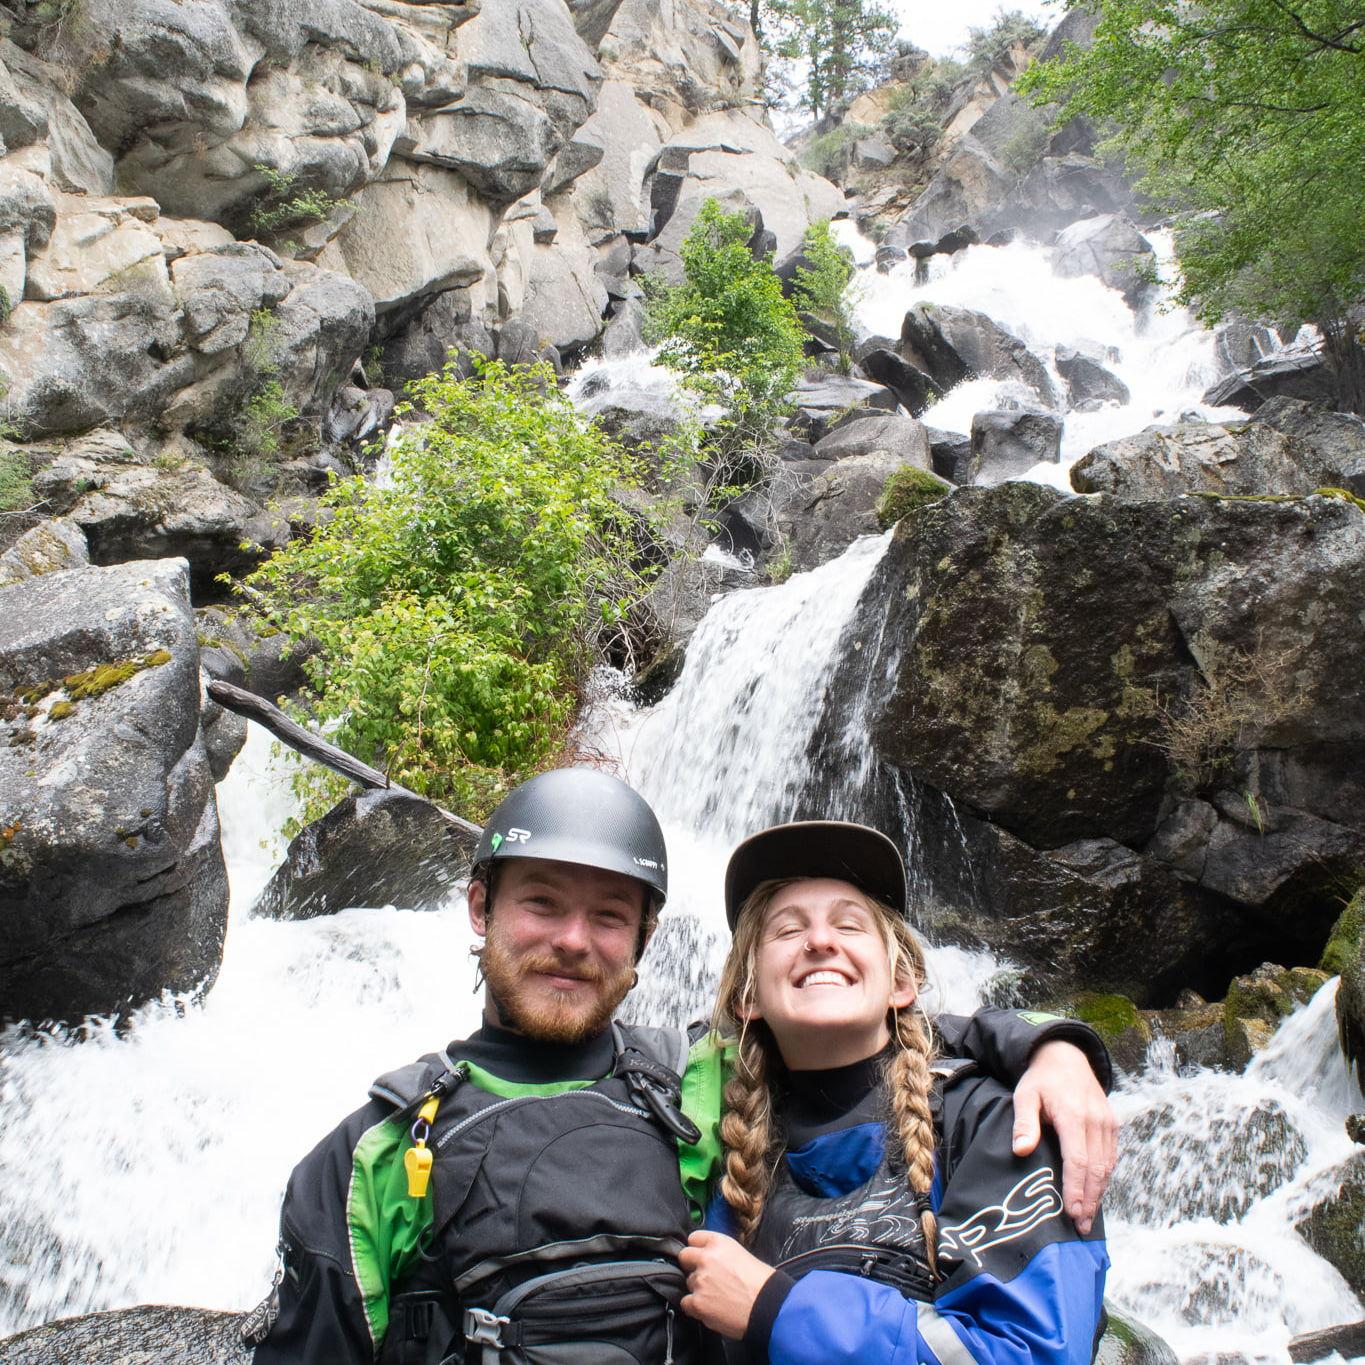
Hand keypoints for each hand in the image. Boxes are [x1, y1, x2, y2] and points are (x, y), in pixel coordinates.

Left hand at [679, 1229, 774, 1339]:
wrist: (767, 1306)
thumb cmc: (760, 1282)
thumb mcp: (740, 1254)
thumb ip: (720, 1253)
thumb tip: (710, 1259)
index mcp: (718, 1242)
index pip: (694, 1238)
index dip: (697, 1248)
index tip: (700, 1256)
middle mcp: (706, 1258)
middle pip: (685, 1257)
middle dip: (691, 1265)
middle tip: (705, 1276)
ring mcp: (700, 1281)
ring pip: (688, 1282)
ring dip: (698, 1288)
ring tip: (716, 1296)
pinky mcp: (698, 1303)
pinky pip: (685, 1303)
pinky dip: (694, 1307)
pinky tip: (709, 1308)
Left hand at [1011, 1039, 1117, 1234]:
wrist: (1066, 1057)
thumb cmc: (1041, 1080)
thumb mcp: (1025, 1095)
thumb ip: (1024, 1123)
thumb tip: (1021, 1150)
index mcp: (1073, 1115)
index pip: (1078, 1160)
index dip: (1076, 1189)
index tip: (1071, 1212)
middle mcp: (1095, 1121)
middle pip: (1097, 1169)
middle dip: (1089, 1200)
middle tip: (1081, 1228)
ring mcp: (1107, 1123)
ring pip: (1107, 1166)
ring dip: (1098, 1194)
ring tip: (1088, 1219)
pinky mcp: (1112, 1125)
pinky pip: (1112, 1157)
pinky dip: (1105, 1179)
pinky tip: (1095, 1195)